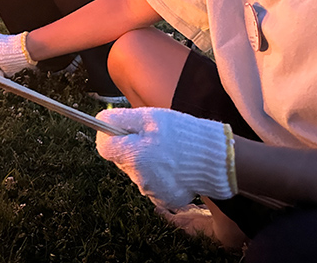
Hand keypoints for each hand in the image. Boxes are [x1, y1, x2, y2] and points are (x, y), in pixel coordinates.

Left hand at [95, 107, 236, 209]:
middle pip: (122, 159)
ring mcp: (151, 191)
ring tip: (169, 151)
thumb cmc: (182, 133)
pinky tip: (176, 165)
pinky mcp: (165, 199)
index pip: (103, 147)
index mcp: (132, 156)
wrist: (217, 159)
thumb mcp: (150, 117)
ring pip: (138, 171)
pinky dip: (161, 174)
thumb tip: (99, 122)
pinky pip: (154, 183)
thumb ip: (120, 120)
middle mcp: (138, 178)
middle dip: (131, 147)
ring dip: (146, 160)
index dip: (110, 135)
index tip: (123, 128)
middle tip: (154, 137)